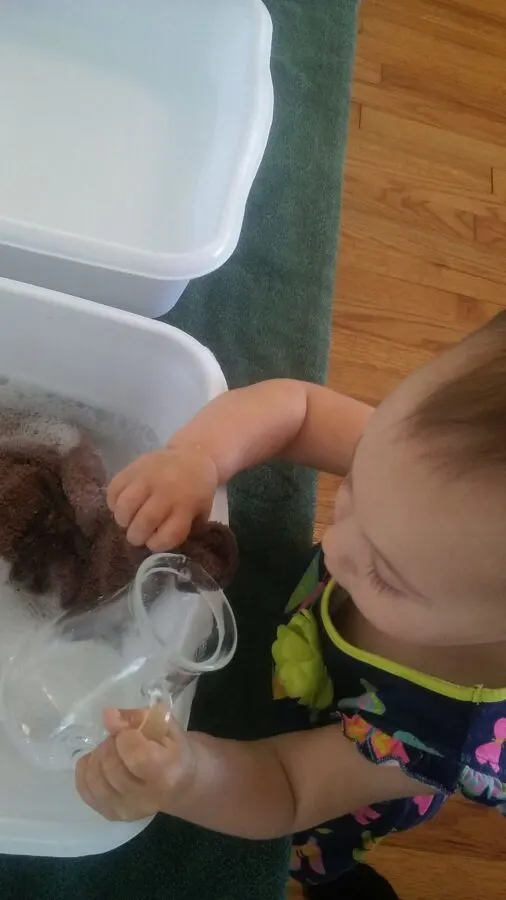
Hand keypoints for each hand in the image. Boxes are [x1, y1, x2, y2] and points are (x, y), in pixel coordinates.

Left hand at [75, 707, 193, 822]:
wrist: (182, 785)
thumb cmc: (174, 750)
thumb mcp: (165, 726)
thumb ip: (137, 718)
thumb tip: (108, 716)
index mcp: (167, 773)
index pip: (137, 757)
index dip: (126, 736)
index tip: (131, 731)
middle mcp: (146, 798)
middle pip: (112, 769)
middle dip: (110, 744)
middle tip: (119, 737)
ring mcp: (127, 810)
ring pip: (94, 780)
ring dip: (97, 757)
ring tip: (110, 750)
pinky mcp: (112, 814)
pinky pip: (85, 791)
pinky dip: (87, 770)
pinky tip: (99, 762)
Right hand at [107, 446, 217, 549]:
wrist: (192, 455)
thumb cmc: (196, 490)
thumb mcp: (201, 511)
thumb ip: (186, 529)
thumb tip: (166, 549)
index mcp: (186, 505)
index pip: (167, 535)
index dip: (157, 545)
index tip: (153, 542)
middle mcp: (166, 491)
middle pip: (143, 522)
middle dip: (136, 536)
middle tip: (136, 537)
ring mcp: (147, 477)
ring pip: (125, 506)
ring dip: (123, 520)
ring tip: (127, 521)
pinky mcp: (132, 467)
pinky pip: (114, 488)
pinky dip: (113, 502)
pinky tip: (121, 506)